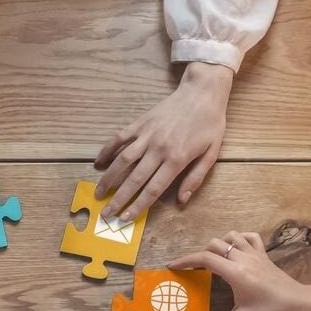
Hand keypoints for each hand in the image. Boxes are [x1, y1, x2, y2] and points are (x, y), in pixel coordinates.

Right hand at [94, 62, 232, 221]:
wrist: (202, 92)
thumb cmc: (210, 123)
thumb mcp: (211, 153)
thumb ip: (195, 178)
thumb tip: (181, 200)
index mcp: (177, 159)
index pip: (153, 189)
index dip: (138, 206)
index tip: (125, 218)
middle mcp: (159, 148)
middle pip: (134, 179)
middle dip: (118, 199)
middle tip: (106, 213)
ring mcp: (147, 135)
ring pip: (123, 160)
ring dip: (108, 179)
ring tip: (98, 193)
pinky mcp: (140, 123)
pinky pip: (119, 138)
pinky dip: (106, 151)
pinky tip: (98, 164)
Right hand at [169, 230, 310, 310]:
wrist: (301, 305)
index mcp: (236, 273)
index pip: (204, 258)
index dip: (185, 260)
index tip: (173, 266)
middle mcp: (244, 259)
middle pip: (214, 244)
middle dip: (199, 254)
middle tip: (192, 269)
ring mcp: (256, 254)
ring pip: (231, 236)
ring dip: (218, 244)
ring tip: (212, 260)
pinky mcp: (265, 255)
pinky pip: (249, 237)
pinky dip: (238, 238)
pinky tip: (235, 250)